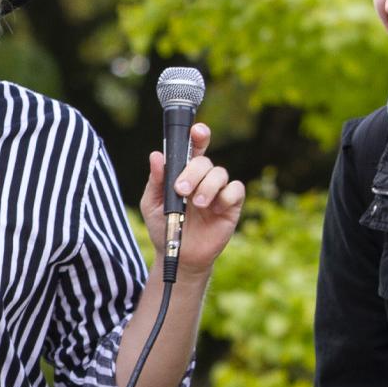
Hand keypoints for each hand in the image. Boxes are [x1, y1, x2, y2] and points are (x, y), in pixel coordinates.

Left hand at [139, 122, 244, 274]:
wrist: (178, 255)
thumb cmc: (164, 227)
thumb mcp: (152, 204)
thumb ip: (155, 180)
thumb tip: (156, 155)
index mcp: (184, 173)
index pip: (194, 149)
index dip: (198, 136)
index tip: (197, 131)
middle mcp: (203, 179)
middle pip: (205, 161)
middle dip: (193, 172)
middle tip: (181, 190)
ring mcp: (218, 191)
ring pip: (220, 173)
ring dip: (207, 186)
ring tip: (197, 204)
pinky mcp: (231, 206)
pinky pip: (236, 190)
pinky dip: (225, 196)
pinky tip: (215, 210)